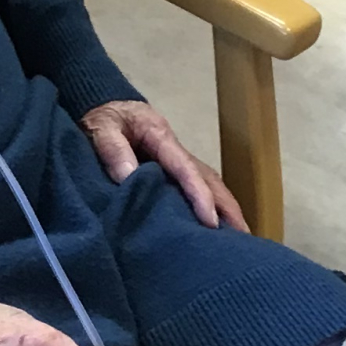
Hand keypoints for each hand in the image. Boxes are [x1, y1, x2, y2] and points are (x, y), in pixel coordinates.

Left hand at [81, 99, 247, 231]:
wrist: (105, 106)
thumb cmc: (104, 118)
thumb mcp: (101, 128)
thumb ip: (112, 149)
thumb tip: (129, 176)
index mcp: (161, 138)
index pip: (186, 169)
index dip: (200, 195)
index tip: (210, 222)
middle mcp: (176, 150)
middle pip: (209, 178)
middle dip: (227, 207)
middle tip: (243, 237)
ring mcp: (177, 161)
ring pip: (209, 184)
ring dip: (226, 209)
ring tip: (239, 238)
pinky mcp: (171, 171)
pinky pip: (196, 188)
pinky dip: (211, 206)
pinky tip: (216, 228)